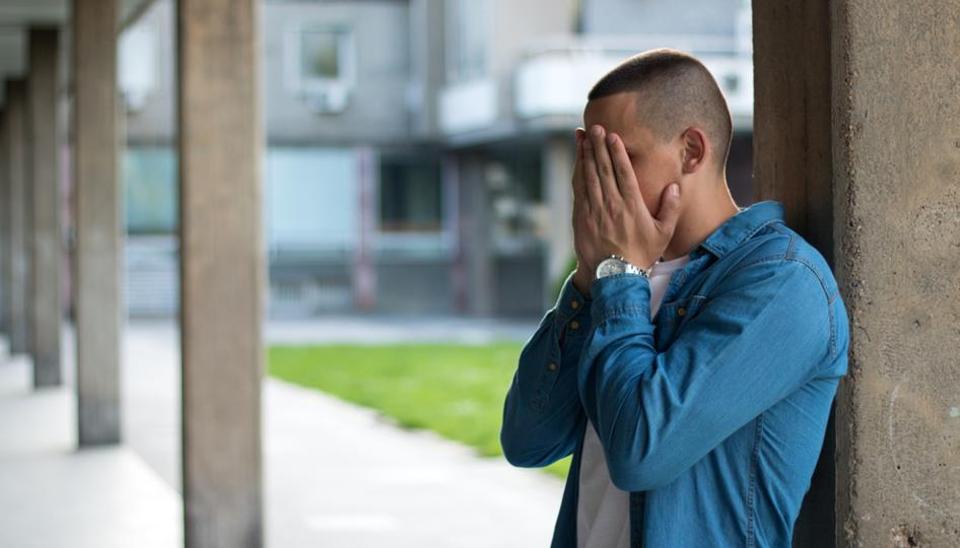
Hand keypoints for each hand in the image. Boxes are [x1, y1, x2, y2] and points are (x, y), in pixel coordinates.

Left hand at [573, 125, 681, 288]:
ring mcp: (594, 210)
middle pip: (603, 169)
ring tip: (584, 137)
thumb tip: (675, 186)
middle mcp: (612, 205)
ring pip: (588, 176)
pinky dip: (578, 173)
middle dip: (599, 146)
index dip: (617, 152)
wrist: (615, 277)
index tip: (613, 135)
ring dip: (586, 155)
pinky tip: (578, 161)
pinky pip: (579, 190)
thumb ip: (671, 208)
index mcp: (632, 205)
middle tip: (595, 127)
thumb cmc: (642, 255)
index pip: (623, 172)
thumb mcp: (663, 234)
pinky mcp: (581, 218)